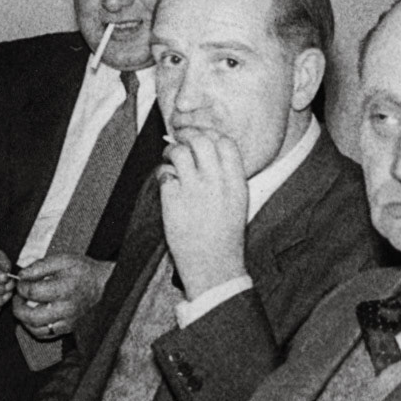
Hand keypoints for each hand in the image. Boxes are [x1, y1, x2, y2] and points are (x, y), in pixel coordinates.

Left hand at [11, 254, 113, 339]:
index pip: (32, 292)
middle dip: (18, 306)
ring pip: (36, 329)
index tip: (22, 282)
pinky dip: (34, 328)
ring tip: (24, 307)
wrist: (105, 286)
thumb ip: (40, 266)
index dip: (21, 287)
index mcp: (64, 288)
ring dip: (24, 319)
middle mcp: (66, 309)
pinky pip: (45, 335)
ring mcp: (67, 322)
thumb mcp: (63, 259)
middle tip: (17, 297)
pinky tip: (33, 317)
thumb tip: (21, 275)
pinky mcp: (69, 329)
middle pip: (31, 316)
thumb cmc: (83, 271)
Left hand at [158, 130, 248, 300]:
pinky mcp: (173, 201)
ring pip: (179, 153)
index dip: (210, 135)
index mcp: (236, 182)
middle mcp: (216, 182)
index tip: (201, 137)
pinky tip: (165, 182)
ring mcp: (194, 190)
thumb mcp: (237, 202)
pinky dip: (162, 174)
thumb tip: (207, 150)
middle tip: (179, 139)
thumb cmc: (225, 235)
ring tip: (168, 159)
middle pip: (201, 141)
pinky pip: (164, 174)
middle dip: (188, 135)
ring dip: (170, 151)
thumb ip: (226, 176)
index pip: (225, 143)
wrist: (214, 265)